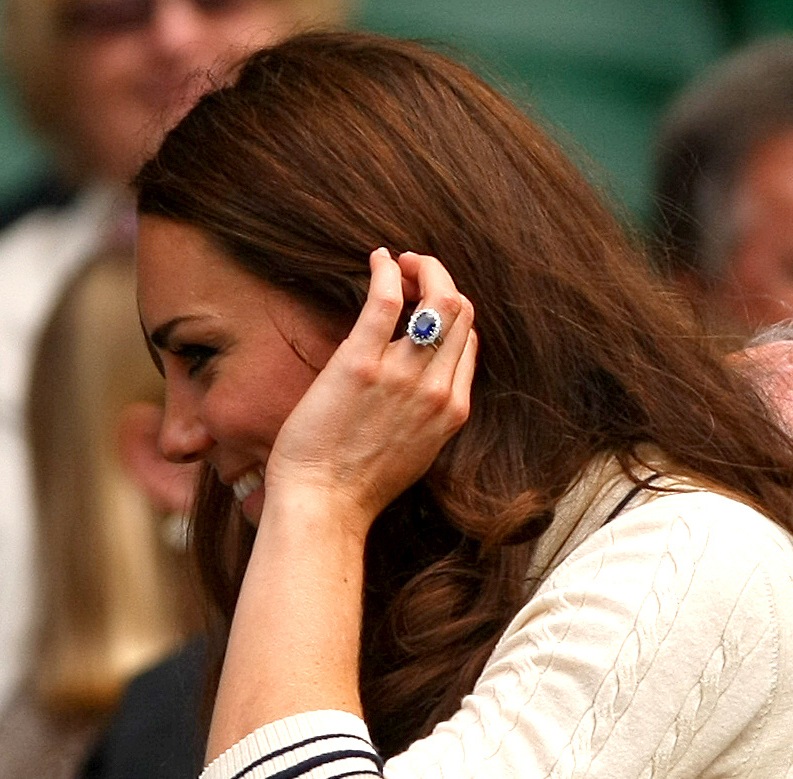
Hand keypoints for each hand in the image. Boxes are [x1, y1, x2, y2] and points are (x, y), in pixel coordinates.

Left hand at [262, 248, 476, 533]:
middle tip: (412, 272)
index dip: (449, 312)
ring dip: (419, 267)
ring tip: (397, 263)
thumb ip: (428, 413)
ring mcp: (401, 375)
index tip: (424, 303)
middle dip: (440, 279)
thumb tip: (423, 379)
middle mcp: (435, 390)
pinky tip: (377, 260)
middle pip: (460, 310)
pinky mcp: (361, 364)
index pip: (468, 339)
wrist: (323, 506)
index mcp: (452, 411)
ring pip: (437, 297)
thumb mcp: (415, 452)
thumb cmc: (358, 486)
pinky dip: (386, 269)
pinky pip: (387, 298)